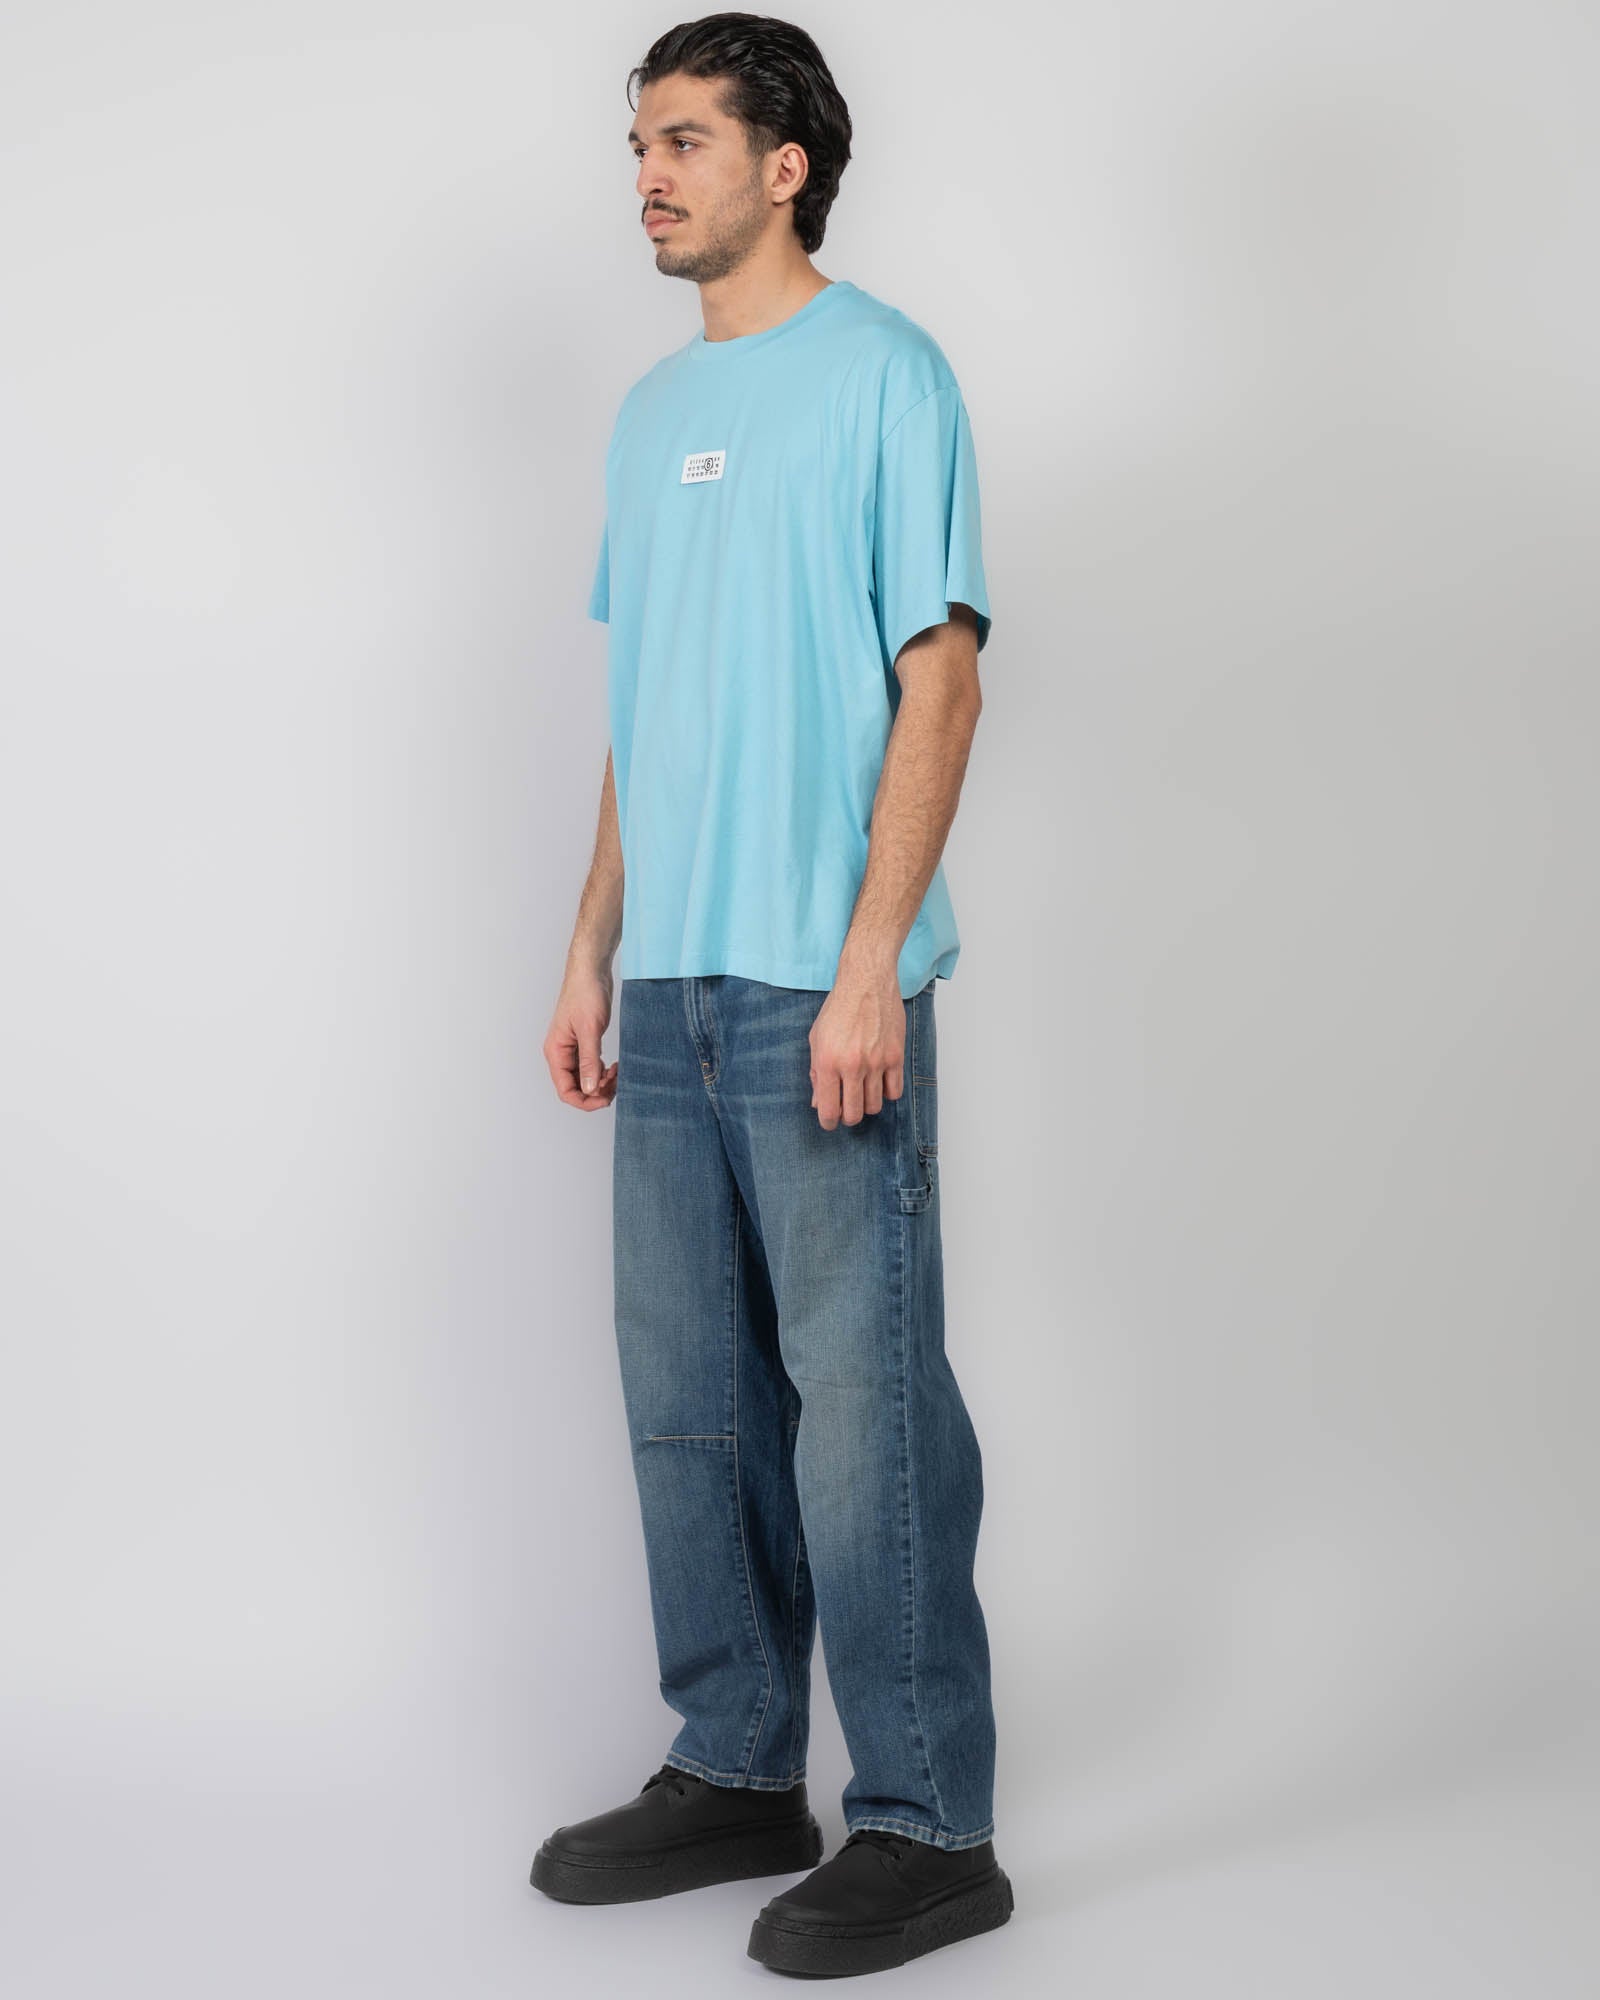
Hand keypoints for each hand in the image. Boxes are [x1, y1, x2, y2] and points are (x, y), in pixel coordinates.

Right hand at [544, 963, 618, 1110]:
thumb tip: (590, 1089)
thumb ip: (589, 1061)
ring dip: (602, 1083)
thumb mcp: (590, 1030)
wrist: (591, 972)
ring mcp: (573, 1049)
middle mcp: (562, 1053)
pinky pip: (592, 1067)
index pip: (565, 1090)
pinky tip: (615, 1067)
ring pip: (585, 1079)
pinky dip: (604, 1072)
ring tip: (618, 1074)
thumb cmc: (585, 994)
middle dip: (596, 1092)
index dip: (584, 1101)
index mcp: (556, 1052)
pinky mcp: (585, 1043)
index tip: (605, 1099)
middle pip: (576, 1087)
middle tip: (617, 1085)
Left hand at [808, 958, 905, 1130]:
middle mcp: (851, 1066)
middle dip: (848, 1117)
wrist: (866, 983)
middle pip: (853, 1113)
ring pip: (875, 1106)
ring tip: (862, 1093)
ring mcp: (875, 1062)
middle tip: (846, 1109)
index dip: (828, 1122)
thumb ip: (816, 1073)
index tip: (830, 1121)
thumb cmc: (839, 1008)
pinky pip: (894, 1092)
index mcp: (827, 1062)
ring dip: (867, 1105)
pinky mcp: (895, 1056)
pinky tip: (879, 1082)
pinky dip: (887, 1093)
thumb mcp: (816, 1039)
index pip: (828, 1109)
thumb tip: (818, 1101)